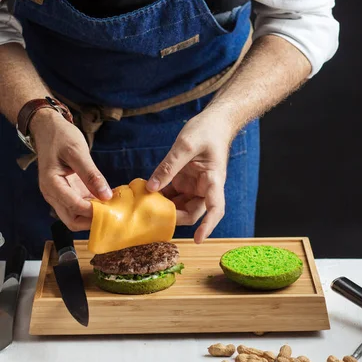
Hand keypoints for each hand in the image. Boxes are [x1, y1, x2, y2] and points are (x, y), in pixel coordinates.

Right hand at [30, 109, 111, 230]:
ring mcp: (59, 195)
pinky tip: (108, 200)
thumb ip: (91, 174)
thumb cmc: (60, 136)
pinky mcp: (67, 192)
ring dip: (93, 216)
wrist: (48, 128)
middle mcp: (52, 195)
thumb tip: (106, 195)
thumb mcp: (77, 152)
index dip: (94, 211)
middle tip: (113, 212)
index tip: (113, 208)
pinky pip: (79, 207)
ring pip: (76, 217)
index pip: (74, 207)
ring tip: (113, 206)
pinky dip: (93, 207)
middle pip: (72, 220)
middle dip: (92, 220)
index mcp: (51, 184)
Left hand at [146, 109, 233, 242]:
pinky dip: (160, 198)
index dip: (208, 226)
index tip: (197, 239)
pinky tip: (145, 196)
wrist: (214, 122)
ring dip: (165, 208)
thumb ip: (168, 167)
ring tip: (146, 206)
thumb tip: (151, 188)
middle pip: (193, 212)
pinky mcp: (184, 181)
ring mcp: (194, 186)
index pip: (215, 209)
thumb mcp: (185, 145)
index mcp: (213, 180)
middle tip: (152, 216)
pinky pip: (172, 196)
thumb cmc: (207, 130)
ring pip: (181, 207)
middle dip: (175, 217)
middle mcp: (205, 188)